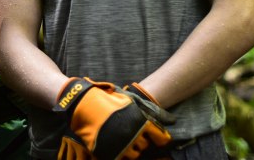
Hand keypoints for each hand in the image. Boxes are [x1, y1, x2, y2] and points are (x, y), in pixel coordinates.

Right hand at [55, 77, 171, 159]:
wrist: (82, 104)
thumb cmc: (106, 100)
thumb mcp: (129, 101)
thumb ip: (150, 111)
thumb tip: (172, 120)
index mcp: (140, 122)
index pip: (161, 137)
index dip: (160, 138)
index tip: (156, 137)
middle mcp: (133, 135)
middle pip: (145, 146)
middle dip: (141, 140)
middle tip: (131, 133)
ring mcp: (121, 146)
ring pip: (134, 155)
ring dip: (131, 148)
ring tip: (122, 139)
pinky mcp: (109, 152)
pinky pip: (121, 159)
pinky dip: (121, 154)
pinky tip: (117, 146)